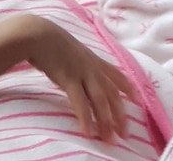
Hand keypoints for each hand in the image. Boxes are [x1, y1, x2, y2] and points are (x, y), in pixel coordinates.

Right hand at [0, 14, 131, 140]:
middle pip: (112, 93)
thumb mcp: (68, 46)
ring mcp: (81, 72)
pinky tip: (88, 132)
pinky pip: (81, 103)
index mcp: (92, 58)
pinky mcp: (69, 79)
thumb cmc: (46, 38)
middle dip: (120, 115)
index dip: (128, 87)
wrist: (35, 33)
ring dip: (106, 121)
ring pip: (100, 100)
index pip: (116, 74)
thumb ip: (74, 57)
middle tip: (125, 134)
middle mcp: (91, 66)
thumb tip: (72, 65)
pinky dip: (86, 118)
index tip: (136, 99)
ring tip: (110, 139)